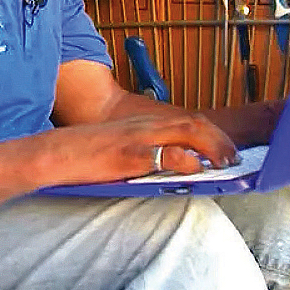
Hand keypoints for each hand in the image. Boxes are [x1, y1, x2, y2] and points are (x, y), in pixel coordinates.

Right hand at [35, 112, 235, 186]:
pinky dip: (185, 161)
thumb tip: (172, 168)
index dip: (211, 133)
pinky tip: (195, 169)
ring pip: (186, 132)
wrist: (54, 153)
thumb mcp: (119, 146)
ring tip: (226, 163)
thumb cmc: (84, 154)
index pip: (186, 119)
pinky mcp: (129, 155)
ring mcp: (138, 138)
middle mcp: (144, 125)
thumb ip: (144, 152)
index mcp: (142, 123)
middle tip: (235, 158)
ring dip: (212, 146)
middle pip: (193, 123)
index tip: (227, 149)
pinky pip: (164, 154)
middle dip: (219, 139)